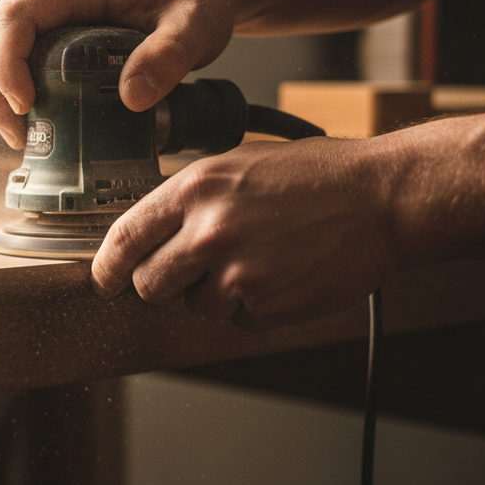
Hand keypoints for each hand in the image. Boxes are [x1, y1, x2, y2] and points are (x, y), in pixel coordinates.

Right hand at [0, 0, 237, 148]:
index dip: (7, 63)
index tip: (27, 104)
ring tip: (20, 138)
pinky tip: (36, 129)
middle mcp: (56, 1)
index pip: (15, 16)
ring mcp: (54, 21)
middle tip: (16, 135)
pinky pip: (20, 65)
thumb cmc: (196, 0)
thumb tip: (131, 98)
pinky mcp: (58, 42)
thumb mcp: (195, 27)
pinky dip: (15, 98)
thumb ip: (169, 56)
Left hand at [90, 138, 398, 330]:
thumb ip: (191, 198)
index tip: (102, 278)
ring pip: (195, 306)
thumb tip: (149, 232)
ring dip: (214, 294)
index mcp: (197, 189)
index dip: (107, 265)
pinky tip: (279, 274)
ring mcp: (238, 274)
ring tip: (255, 260)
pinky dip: (252, 306)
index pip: (125, 238)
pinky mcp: (267, 307)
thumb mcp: (239, 164)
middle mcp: (210, 232)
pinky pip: (238, 320)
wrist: (381, 199)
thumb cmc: (316, 176)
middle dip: (163, 283)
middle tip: (191, 271)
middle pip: (151, 284)